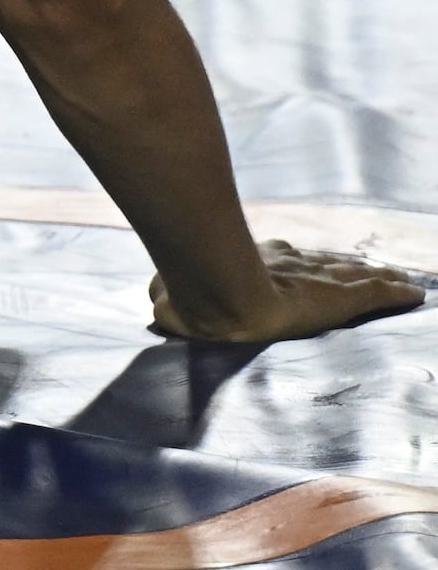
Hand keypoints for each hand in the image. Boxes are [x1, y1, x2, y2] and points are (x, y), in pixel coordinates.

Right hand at [151, 239, 424, 342]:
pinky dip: (394, 293)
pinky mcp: (341, 298)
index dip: (297, 263)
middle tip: (359, 268)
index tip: (307, 264)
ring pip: (351, 275)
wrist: (223, 301)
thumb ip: (166, 303)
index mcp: (251, 265)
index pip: (284, 261)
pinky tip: (414, 293)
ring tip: (394, 278)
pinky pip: (374, 293)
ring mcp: (315, 279)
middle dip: (339, 266)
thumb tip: (157, 308)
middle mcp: (287, 263)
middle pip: (322, 263)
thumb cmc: (198, 304)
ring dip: (370, 276)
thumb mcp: (172, 302)